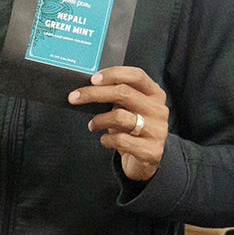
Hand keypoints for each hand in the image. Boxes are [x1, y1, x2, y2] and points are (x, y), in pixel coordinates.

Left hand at [68, 66, 168, 181]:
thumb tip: (90, 86)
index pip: (136, 75)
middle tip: (74, 97)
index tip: (92, 79)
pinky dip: (106, 139)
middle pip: (123, 93)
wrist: (145, 161)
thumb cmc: (132, 129)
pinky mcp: (151, 150)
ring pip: (119, 117)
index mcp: (155, 94)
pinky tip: (105, 140)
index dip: (113, 74)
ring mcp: (157, 131)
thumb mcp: (129, 109)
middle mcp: (159, 110)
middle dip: (94, 94)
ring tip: (92, 125)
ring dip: (98, 120)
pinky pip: (120, 140)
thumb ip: (118, 95)